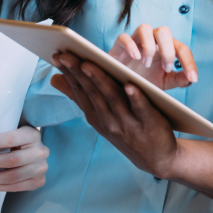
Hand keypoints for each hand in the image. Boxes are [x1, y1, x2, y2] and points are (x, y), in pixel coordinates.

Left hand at [0, 126, 48, 190]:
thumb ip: (2, 135)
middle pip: (11, 160)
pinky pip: (14, 187)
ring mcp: (41, 168)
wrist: (37, 154)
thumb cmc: (19, 141)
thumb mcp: (15, 132)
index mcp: (33, 135)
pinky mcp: (38, 181)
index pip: (11, 139)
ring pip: (11, 177)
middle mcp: (40, 152)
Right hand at [50, 53, 178, 178]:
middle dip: (78, 72)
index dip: (68, 73)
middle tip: (67, 54)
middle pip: (92, 92)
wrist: (157, 159)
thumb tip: (54, 79)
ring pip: (112, 98)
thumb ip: (80, 97)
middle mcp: (108, 121)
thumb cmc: (126, 130)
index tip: (58, 55)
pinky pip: (141, 109)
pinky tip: (130, 85)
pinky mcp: (149, 124)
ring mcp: (128, 124)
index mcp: (96, 116)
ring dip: (100, 80)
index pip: (80, 90)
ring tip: (89, 64)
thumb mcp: (100, 117)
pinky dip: (135, 97)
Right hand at [109, 24, 197, 89]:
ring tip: (147, 64)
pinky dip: (130, 45)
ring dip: (149, 46)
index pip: (182, 48)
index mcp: (166, 47)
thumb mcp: (164, 82)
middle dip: (168, 51)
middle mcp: (152, 40)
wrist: (122, 85)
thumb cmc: (145, 79)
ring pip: (145, 28)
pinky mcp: (119, 46)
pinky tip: (135, 57)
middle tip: (166, 69)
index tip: (193, 78)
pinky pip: (123, 37)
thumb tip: (191, 79)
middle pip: (164, 31)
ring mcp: (135, 40)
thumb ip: (178, 79)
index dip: (189, 62)